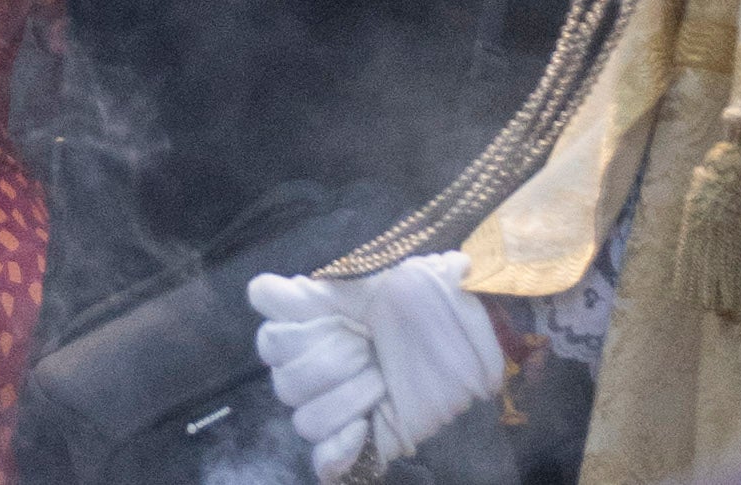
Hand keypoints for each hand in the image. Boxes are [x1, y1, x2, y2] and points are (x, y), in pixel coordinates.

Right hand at [245, 256, 499, 478]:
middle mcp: (318, 362)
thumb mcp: (386, 278)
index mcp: (318, 320)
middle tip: (370, 349)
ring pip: (303, 419)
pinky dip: (336, 452)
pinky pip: (323, 461)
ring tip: (381, 384)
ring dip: (343, 402)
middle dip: (327, 363)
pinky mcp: (362, 442)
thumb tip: (261, 293)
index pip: (267, 330)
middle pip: (282, 378)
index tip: (330, 314)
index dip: (289, 326)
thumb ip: (325, 287)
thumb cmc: (434, 299)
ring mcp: (339, 405)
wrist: (479, 343)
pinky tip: (362, 431)